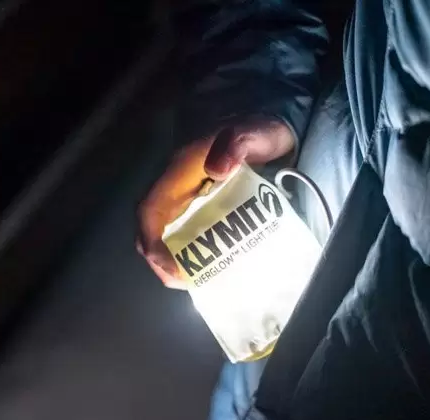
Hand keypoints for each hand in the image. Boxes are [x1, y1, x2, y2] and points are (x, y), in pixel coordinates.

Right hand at [137, 120, 295, 287]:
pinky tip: (212, 270)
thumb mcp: (254, 134)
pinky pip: (186, 237)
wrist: (279, 128)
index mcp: (180, 171)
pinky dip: (193, 257)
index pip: (150, 210)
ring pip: (167, 237)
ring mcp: (189, 199)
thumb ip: (237, 144)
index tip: (172, 266)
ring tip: (200, 281)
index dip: (153, 241)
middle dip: (161, 260)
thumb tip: (216, 168)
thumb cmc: (263, 132)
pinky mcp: (203, 209)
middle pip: (152, 230)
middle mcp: (178, 187)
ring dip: (176, 262)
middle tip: (186, 281)